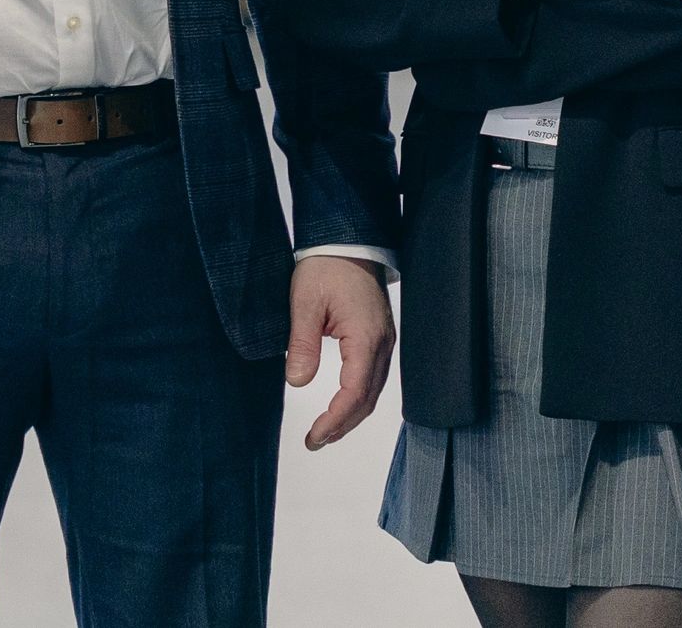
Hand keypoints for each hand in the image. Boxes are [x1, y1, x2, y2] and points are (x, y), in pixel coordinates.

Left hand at [286, 255, 394, 450]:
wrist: (348, 239)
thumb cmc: (326, 266)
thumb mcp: (305, 302)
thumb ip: (303, 344)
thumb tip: (297, 382)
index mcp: (365, 337)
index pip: (354, 393)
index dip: (335, 420)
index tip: (314, 437)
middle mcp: (382, 344)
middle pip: (368, 398)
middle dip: (343, 425)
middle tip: (315, 441)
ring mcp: (384, 340)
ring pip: (373, 390)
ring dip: (351, 414)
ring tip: (326, 431)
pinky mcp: (379, 335)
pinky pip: (373, 375)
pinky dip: (358, 397)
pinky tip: (342, 404)